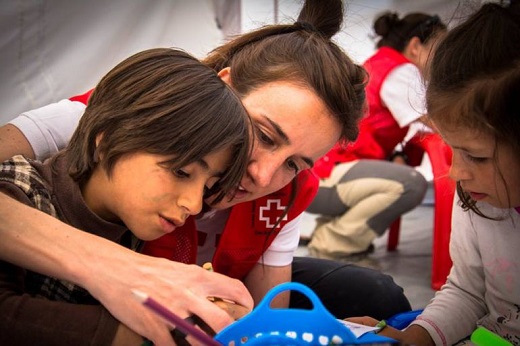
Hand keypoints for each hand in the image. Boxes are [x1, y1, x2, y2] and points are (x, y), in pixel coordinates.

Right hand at [77, 245, 252, 345]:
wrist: (115, 269)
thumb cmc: (149, 270)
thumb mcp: (181, 270)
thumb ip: (200, 284)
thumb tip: (220, 297)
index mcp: (199, 277)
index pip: (235, 290)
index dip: (247, 306)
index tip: (248, 316)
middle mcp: (189, 294)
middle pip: (223, 321)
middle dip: (232, 336)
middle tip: (233, 342)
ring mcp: (172, 312)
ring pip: (200, 340)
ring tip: (205, 344)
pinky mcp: (154, 327)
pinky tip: (176, 345)